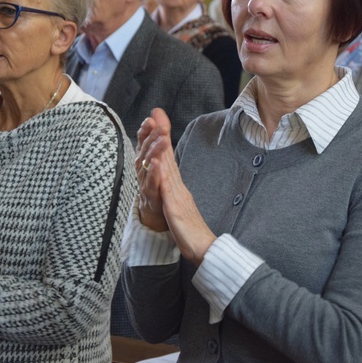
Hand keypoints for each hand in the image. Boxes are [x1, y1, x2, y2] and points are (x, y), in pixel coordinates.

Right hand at [135, 112, 168, 230]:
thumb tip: (157, 110)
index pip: (142, 139)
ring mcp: (144, 179)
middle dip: (152, 137)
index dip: (145, 130)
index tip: (150, 120)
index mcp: (143, 155)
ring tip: (163, 141)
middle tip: (161, 127)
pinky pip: (150, 181)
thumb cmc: (156, 178)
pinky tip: (157, 164)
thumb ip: (158, 133)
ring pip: (147, 163)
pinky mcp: (150, 192)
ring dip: (154, 151)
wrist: (155, 207)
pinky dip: (153, 173)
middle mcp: (141, 165)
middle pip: (145, 148)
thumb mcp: (159, 153)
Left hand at [139, 109, 215, 264]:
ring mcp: (178, 197)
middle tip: (157, 112)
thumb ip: (173, 192)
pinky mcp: (176, 210)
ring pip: (168, 169)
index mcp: (177, 187)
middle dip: (162, 134)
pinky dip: (163, 176)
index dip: (162, 138)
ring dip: (162, 149)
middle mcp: (178, 187)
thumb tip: (168, 178)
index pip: (168, 158)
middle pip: (169, 157)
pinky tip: (158, 164)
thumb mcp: (178, 206)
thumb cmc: (190, 230)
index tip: (157, 118)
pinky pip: (168, 192)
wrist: (204, 249)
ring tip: (157, 129)